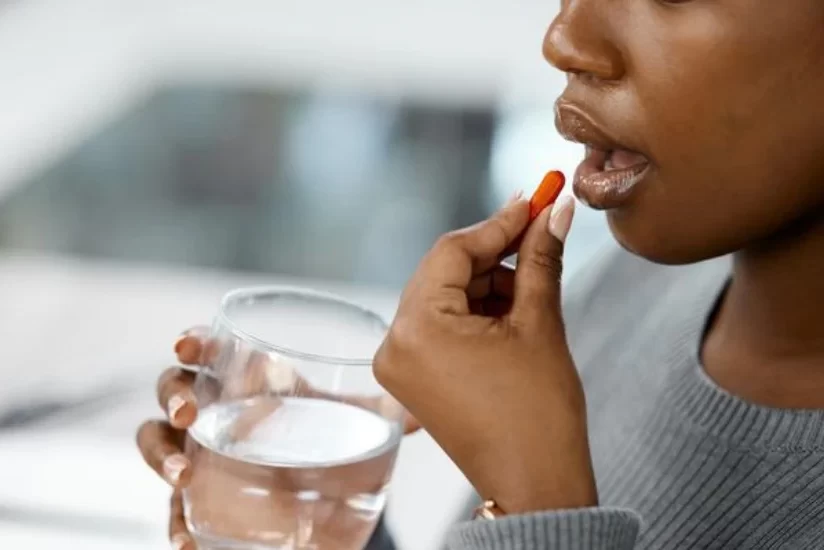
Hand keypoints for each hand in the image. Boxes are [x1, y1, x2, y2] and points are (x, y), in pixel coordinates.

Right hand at [137, 328, 418, 549]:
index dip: (194, 341)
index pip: (212, 347)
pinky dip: (174, 520)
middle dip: (174, 396)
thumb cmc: (325, 435)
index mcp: (251, 377)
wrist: (317, 486)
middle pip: (175, 389)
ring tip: (182, 477)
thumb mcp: (350, 419)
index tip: (188, 345)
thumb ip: (383, 409)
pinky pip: (173, 503)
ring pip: (158, 441)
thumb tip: (424, 412)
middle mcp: (218, 409)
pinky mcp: (201, 494)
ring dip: (161, 456)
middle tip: (188, 415)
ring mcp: (203, 451)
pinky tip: (186, 540)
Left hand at [374, 196, 597, 514]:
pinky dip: (476, 310)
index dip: (500, 222)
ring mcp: (400, 361)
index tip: (536, 200)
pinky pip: (441, 322)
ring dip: (490, 282)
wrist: (536, 485)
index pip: (453, 249)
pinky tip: (512, 312)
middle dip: (497, 253)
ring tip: (534, 289)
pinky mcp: (414, 375)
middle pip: (446, 270)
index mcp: (417, 328)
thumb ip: (541, 258)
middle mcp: (396, 342)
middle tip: (542, 231)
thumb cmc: (539, 416)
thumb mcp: (540, 324)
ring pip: (446, 294)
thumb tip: (555, 212)